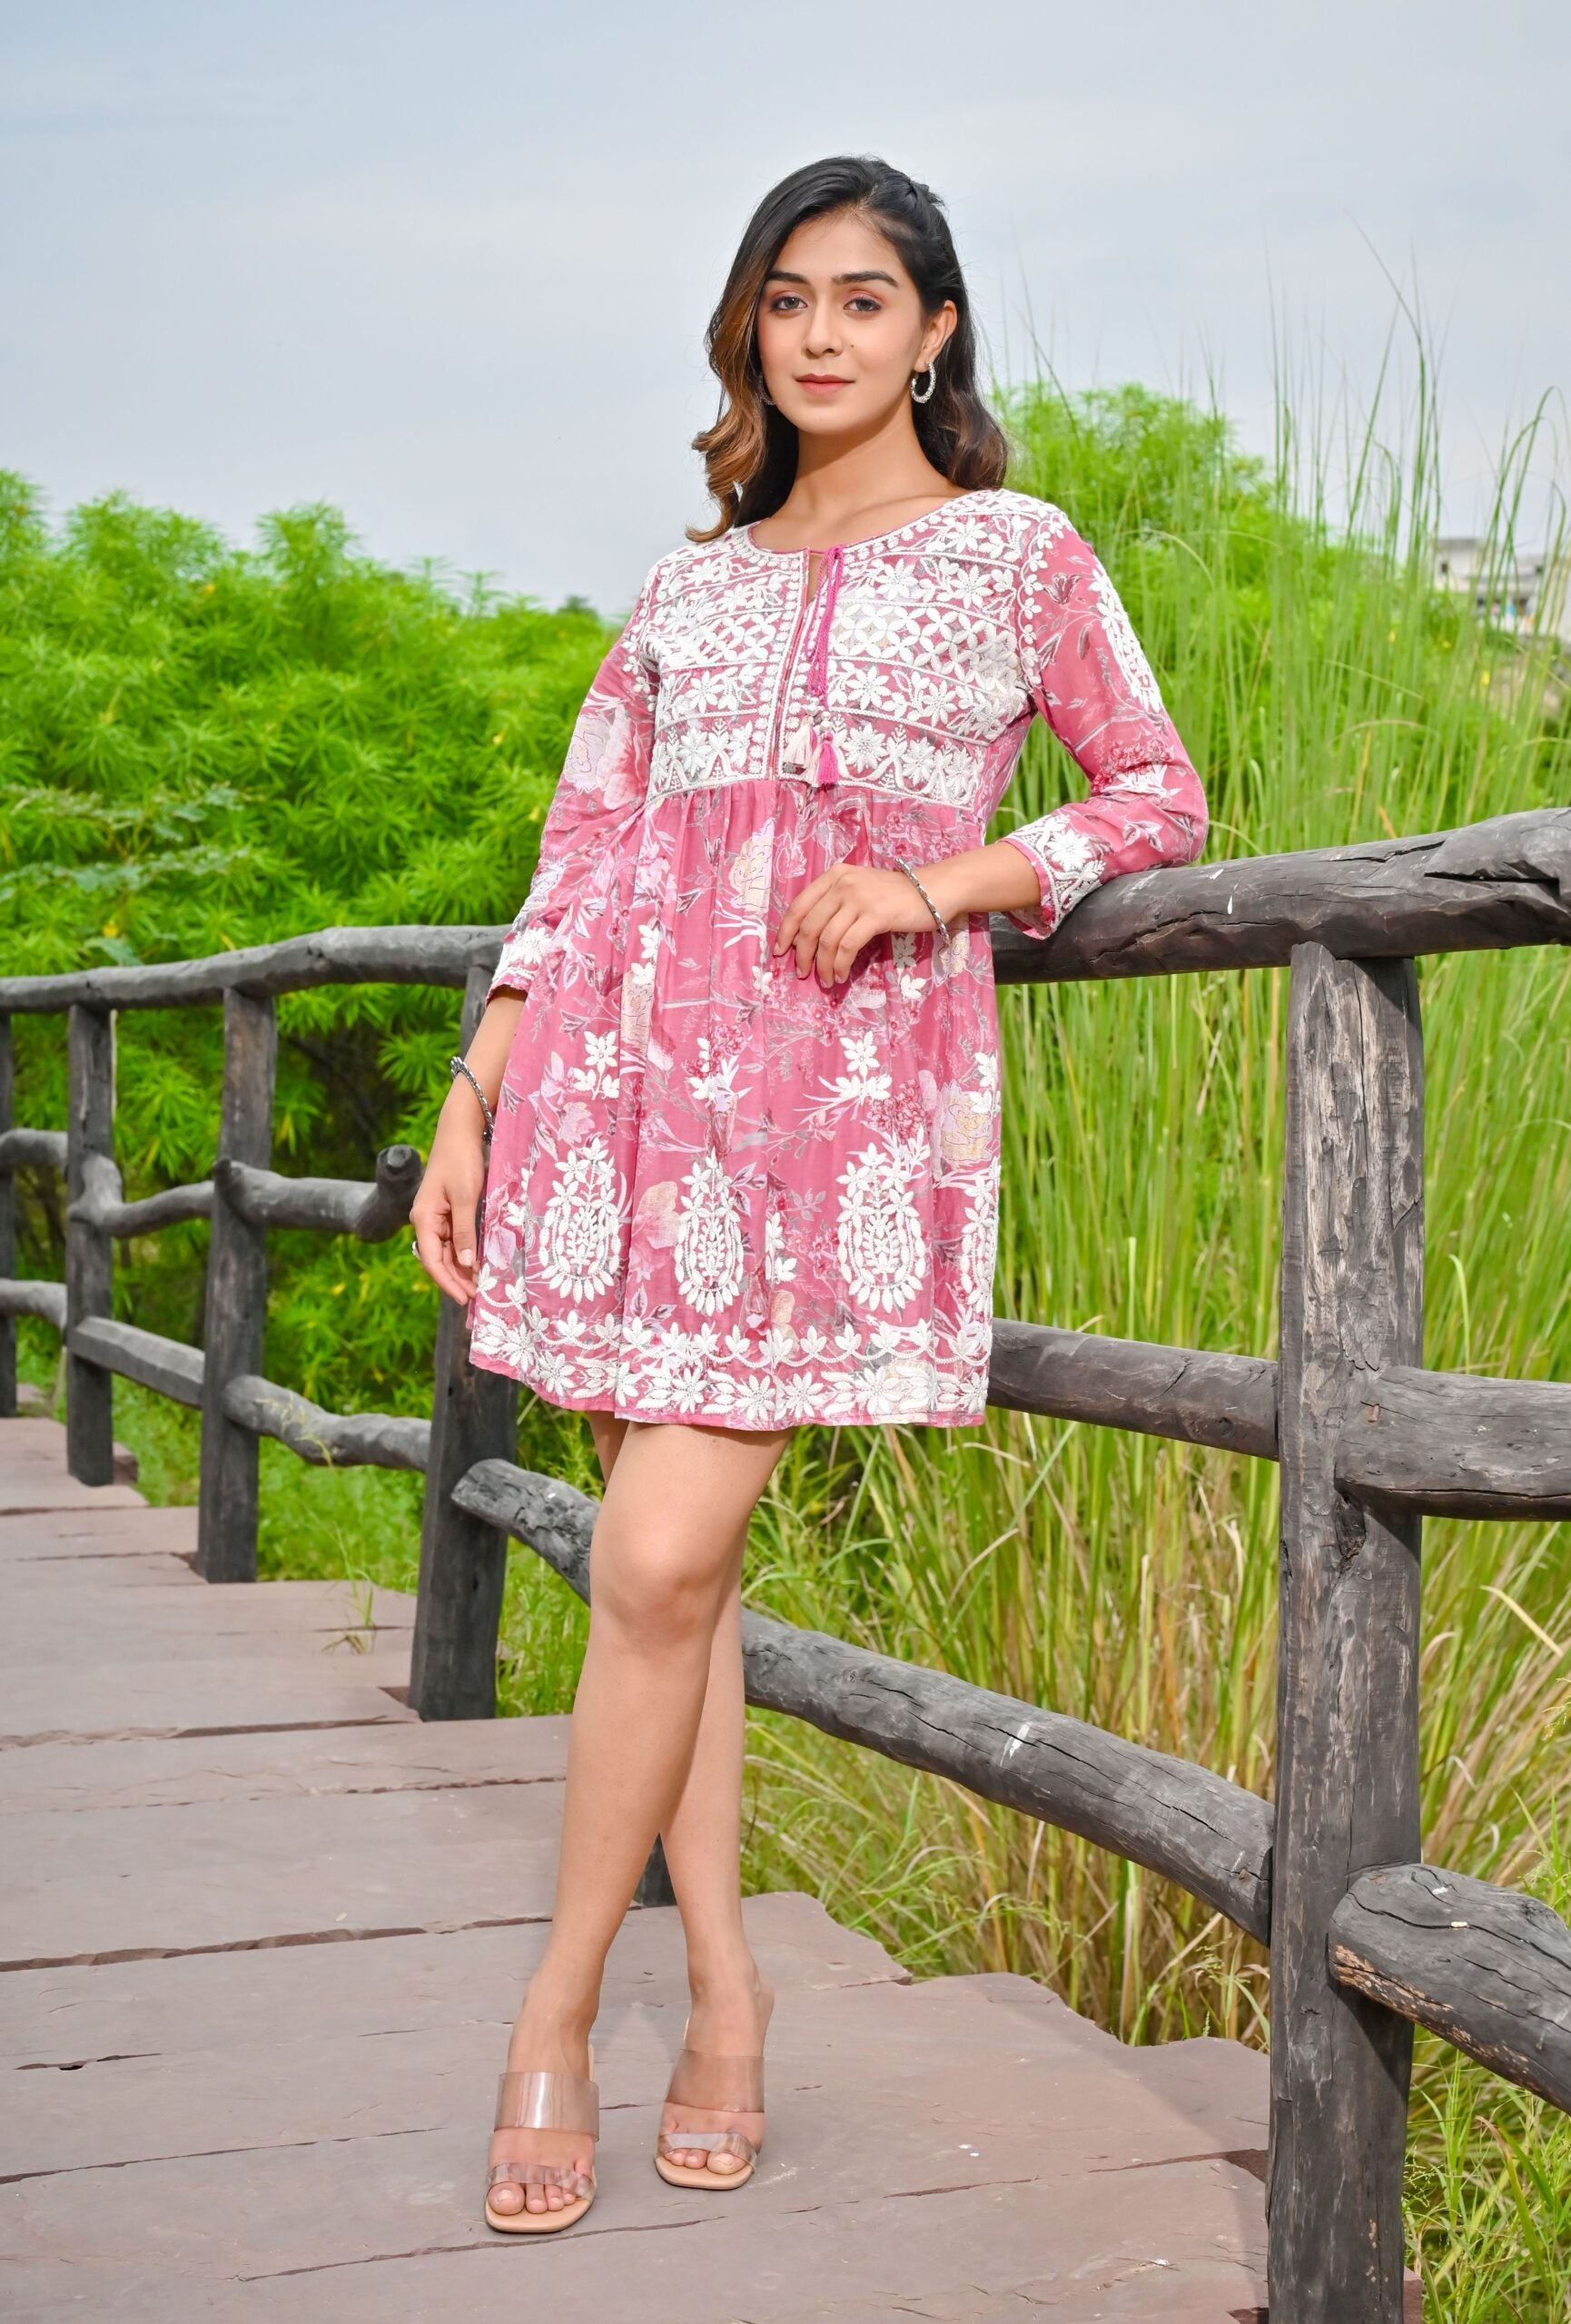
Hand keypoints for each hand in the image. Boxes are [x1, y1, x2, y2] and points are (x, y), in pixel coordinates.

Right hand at [411, 1091, 488, 1304]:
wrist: (460, 1131)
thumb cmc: (461, 1161)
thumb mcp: (465, 1198)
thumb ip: (464, 1232)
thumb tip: (464, 1265)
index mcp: (423, 1218)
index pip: (431, 1260)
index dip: (448, 1282)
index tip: (465, 1299)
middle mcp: (426, 1221)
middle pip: (438, 1259)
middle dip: (456, 1280)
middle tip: (476, 1299)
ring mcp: (436, 1216)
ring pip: (446, 1252)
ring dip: (461, 1270)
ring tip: (479, 1287)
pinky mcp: (448, 1211)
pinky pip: (454, 1239)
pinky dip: (464, 1254)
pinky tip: (477, 1265)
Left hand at [772, 862, 950, 989]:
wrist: (933, 890)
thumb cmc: (894, 896)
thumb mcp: (859, 890)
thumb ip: (835, 905)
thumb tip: (808, 939)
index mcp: (833, 875)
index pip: (799, 906)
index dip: (786, 932)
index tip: (781, 952)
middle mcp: (843, 883)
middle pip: (809, 925)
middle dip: (802, 954)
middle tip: (802, 974)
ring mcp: (859, 897)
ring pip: (827, 939)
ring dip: (822, 965)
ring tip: (826, 980)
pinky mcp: (875, 915)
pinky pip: (848, 946)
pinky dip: (840, 964)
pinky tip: (841, 975)